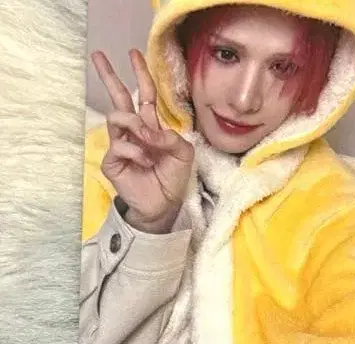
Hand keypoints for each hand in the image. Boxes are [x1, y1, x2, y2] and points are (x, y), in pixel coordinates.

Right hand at [92, 49, 193, 233]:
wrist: (163, 205)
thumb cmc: (172, 179)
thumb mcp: (184, 155)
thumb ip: (173, 137)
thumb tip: (150, 130)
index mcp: (151, 127)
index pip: (144, 96)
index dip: (140, 75)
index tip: (134, 54)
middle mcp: (134, 132)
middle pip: (118, 97)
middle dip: (109, 76)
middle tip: (99, 56)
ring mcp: (120, 144)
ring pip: (118, 116)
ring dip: (136, 126)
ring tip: (149, 142)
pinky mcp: (112, 159)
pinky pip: (120, 145)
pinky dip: (136, 152)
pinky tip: (145, 163)